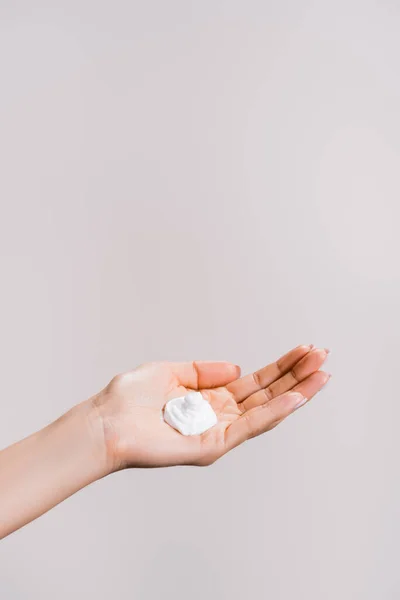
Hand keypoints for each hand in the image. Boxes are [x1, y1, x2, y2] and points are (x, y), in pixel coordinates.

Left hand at [92, 345, 329, 470]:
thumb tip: (239, 368)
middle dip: (296, 375)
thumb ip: (204, 370)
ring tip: (321, 373)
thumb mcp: (170, 371)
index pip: (255, 382)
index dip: (280, 366)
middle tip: (322, 356)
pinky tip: (296, 397)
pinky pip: (249, 427)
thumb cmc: (129, 400)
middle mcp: (219, 416)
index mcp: (210, 399)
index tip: (303, 350)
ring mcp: (219, 432)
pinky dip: (275, 412)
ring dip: (296, 392)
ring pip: (266, 411)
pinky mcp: (213, 446)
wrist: (105, 423)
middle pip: (267, 394)